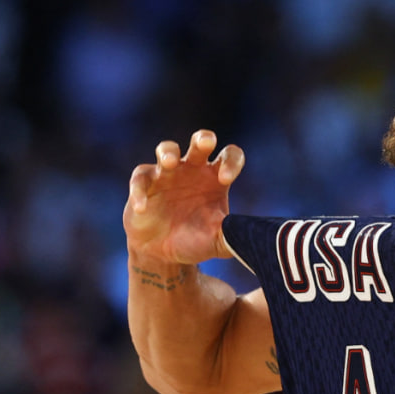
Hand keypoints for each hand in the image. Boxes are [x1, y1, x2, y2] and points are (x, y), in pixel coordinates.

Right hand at [124, 130, 243, 264]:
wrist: (162, 254)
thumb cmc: (193, 240)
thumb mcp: (217, 242)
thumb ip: (234, 238)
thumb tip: (255, 240)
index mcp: (215, 178)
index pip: (230, 156)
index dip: (231, 162)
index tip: (226, 178)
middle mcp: (193, 169)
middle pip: (200, 142)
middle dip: (203, 139)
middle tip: (205, 142)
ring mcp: (167, 173)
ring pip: (166, 149)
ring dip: (167, 152)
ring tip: (169, 163)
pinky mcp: (144, 183)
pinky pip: (141, 178)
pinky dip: (139, 191)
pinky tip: (143, 208)